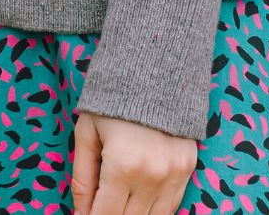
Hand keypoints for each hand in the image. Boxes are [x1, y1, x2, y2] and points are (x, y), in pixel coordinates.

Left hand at [71, 109, 197, 214]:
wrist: (154, 68)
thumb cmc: (113, 98)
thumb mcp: (87, 132)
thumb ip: (82, 177)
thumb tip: (81, 213)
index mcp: (123, 166)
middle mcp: (152, 176)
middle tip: (100, 203)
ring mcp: (174, 175)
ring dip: (132, 214)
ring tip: (118, 201)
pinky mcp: (188, 169)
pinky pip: (171, 206)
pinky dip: (154, 210)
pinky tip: (139, 201)